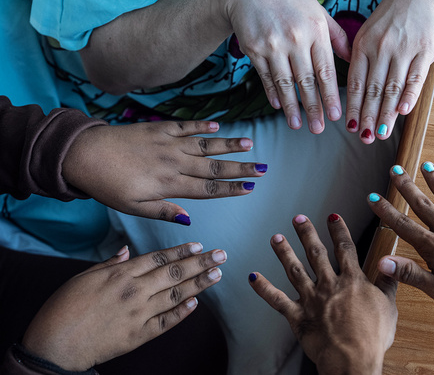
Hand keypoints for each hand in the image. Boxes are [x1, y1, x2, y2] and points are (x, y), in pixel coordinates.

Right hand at [22, 243, 226, 370]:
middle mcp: (134, 291)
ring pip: (176, 294)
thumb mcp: (83, 277)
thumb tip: (126, 251)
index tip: (199, 245)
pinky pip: (167, 321)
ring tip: (217, 274)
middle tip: (221, 254)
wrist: (54, 345)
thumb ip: (109, 263)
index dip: (181, 251)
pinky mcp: (139, 335)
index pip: (159, 257)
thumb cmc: (63, 309)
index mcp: (120, 274)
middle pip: (174, 272)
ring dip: (199, 283)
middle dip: (200, 262)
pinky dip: (184, 312)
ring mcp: (139, 314)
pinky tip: (197, 302)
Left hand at [62, 120, 265, 224]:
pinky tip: (217, 125)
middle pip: (214, 166)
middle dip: (241, 168)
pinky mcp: (159, 128)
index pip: (208, 188)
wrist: (85, 154)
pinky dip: (202, 125)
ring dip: (229, 145)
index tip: (251, 188)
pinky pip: (186, 126)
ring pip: (205, 144)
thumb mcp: (133, 207)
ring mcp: (168, 143)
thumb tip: (189, 219)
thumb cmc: (107, 185)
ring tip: (250, 144)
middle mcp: (174, 163)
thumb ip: (163, 210)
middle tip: (263, 168)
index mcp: (169, 184)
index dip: (231, 188)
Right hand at [223, 0, 351, 133]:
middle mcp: (296, 37)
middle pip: (307, 80)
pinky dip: (273, 93)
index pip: (326, 69)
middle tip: (319, 129)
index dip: (331, 95)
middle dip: (314, 107)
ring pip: (285, 82)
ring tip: (298, 125)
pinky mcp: (254, 49)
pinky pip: (266, 76)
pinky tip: (280, 106)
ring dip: (292, 107)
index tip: (336, 115)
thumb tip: (353, 59)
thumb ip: (336, 35)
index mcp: (316, 29)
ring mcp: (273, 44)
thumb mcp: (317, 10)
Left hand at [250, 214, 396, 374]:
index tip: (332, 216)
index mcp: (352, 281)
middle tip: (298, 219)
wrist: (352, 360)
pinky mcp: (298, 316)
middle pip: (316, 254)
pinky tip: (253, 277)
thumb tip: (393, 265)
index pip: (345, 248)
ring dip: (284, 252)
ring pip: (295, 271)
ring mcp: (312, 300)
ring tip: (276, 238)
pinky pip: (277, 300)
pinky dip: (263, 288)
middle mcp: (329, 285)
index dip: (339, 230)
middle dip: (307, 234)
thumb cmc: (372, 337)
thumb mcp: (389, 306)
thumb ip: (388, 282)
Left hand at [346, 0, 433, 142]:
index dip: (352, 106)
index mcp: (364, 44)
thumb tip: (351, 84)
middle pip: (372, 89)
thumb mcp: (370, 29)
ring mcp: (403, 49)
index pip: (355, 82)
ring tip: (381, 132)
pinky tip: (403, 111)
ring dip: (386, 113)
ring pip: (392, 87)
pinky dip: (409, 95)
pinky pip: (415, 76)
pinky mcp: (425, 50)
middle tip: (364, 137)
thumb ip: (359, 54)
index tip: (349, 126)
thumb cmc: (395, 15)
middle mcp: (381, 48)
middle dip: (367, 116)